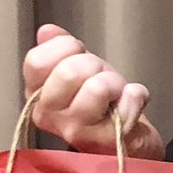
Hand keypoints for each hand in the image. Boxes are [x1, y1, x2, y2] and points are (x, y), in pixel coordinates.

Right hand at [22, 24, 165, 158]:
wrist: (126, 141)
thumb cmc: (99, 103)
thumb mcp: (77, 69)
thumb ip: (60, 49)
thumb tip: (47, 31)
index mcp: (36, 95)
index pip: (37, 62)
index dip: (64, 47)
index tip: (78, 53)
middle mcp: (49, 116)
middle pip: (68, 72)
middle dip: (93, 64)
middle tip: (101, 75)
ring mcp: (77, 131)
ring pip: (97, 88)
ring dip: (115, 81)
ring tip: (117, 92)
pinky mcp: (107, 141)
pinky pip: (128, 101)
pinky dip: (137, 95)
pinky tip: (132, 102)